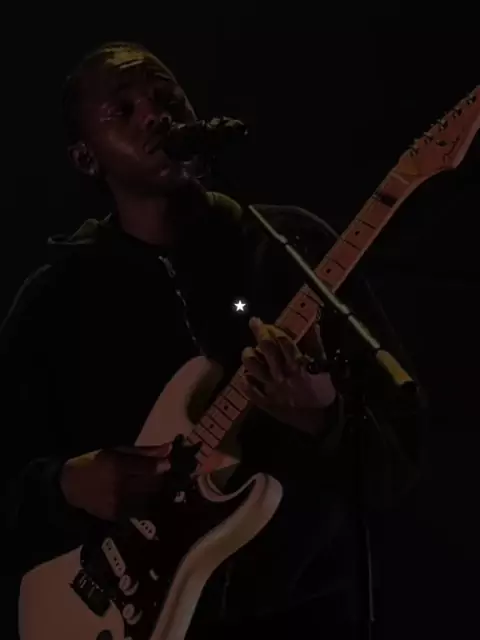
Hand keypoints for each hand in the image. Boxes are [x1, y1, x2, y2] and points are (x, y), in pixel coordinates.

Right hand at [60, 444, 171, 521]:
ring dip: (159, 493)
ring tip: (164, 487)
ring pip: (149, 499)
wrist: (71, 485)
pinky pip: (140, 511)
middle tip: (171, 474)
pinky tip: (152, 498)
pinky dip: (149, 504)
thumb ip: (144, 452)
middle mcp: (120, 487)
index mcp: (119, 467)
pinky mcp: (117, 516)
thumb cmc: (96, 462)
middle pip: (152, 484)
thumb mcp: (118, 451)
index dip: (163, 465)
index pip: (148, 467)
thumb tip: (168, 448)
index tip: (171, 462)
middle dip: (164, 479)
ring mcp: (118, 503)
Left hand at [240, 317, 336, 433]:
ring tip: (248, 351)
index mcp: (298, 365)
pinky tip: (247, 375)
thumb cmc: (323, 391)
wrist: (321, 421)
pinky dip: (246, 381)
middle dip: (259, 333)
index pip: (283, 341)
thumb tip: (314, 325)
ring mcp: (272, 389)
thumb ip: (317, 345)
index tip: (265, 322)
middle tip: (254, 322)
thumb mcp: (324, 367)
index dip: (273, 329)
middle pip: (267, 350)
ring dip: (249, 356)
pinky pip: (251, 391)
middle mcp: (283, 375)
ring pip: (254, 368)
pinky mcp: (267, 403)